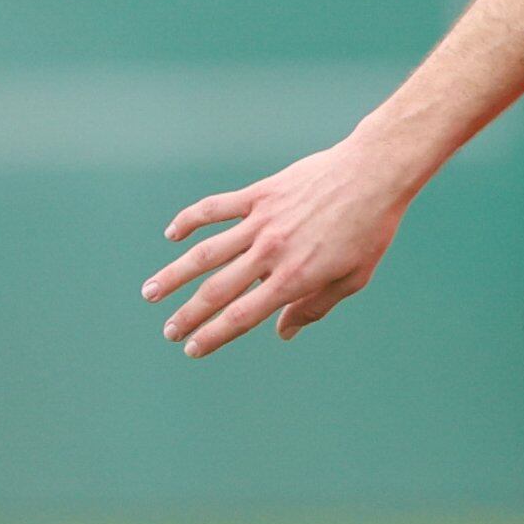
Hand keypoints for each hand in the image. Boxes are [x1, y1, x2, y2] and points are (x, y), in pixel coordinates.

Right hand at [143, 135, 421, 354]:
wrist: (373, 174)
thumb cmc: (369, 230)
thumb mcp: (352, 278)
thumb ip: (314, 307)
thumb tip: (283, 332)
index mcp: (294, 278)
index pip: (242, 316)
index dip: (214, 335)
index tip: (193, 349)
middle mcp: (271, 252)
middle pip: (217, 290)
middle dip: (188, 315)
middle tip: (168, 332)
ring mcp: (262, 221)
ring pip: (206, 252)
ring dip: (175, 274)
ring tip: (151, 293)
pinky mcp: (260, 195)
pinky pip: (216, 208)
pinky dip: (190, 220)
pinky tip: (172, 235)